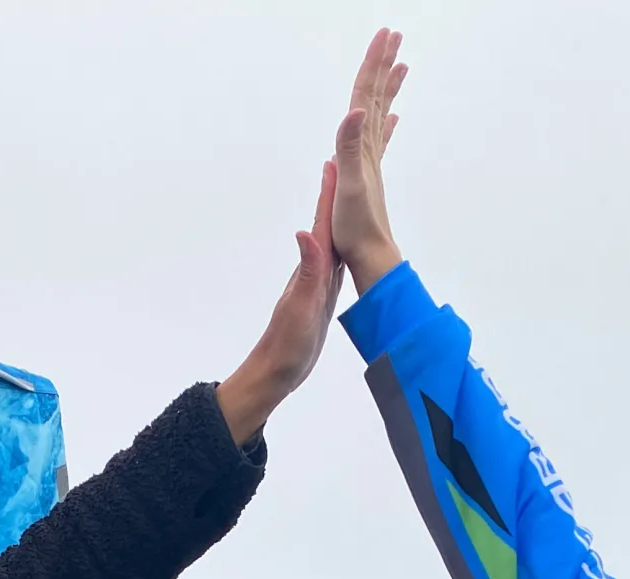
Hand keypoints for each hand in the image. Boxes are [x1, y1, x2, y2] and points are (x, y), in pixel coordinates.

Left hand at [214, 160, 345, 445]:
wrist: (276, 373)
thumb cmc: (286, 346)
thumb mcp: (300, 308)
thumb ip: (306, 272)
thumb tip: (305, 232)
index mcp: (313, 266)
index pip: (324, 220)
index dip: (332, 189)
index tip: (339, 155)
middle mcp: (316, 267)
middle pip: (332, 220)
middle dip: (341, 189)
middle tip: (349, 158)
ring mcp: (320, 281)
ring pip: (337, 237)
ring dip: (344, 211)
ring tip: (354, 188)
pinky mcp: (324, 295)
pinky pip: (340, 260)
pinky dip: (348, 242)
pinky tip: (351, 241)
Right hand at [332, 27, 408, 292]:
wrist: (371, 257)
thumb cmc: (356, 229)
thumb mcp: (348, 185)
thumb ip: (349, 147)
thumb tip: (357, 110)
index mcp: (362, 147)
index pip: (367, 95)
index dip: (374, 64)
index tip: (385, 35)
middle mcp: (369, 150)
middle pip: (377, 97)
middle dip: (383, 64)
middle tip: (393, 35)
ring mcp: (370, 162)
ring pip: (380, 113)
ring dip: (388, 87)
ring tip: (400, 65)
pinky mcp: (368, 177)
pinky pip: (378, 141)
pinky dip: (385, 124)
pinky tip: (394, 118)